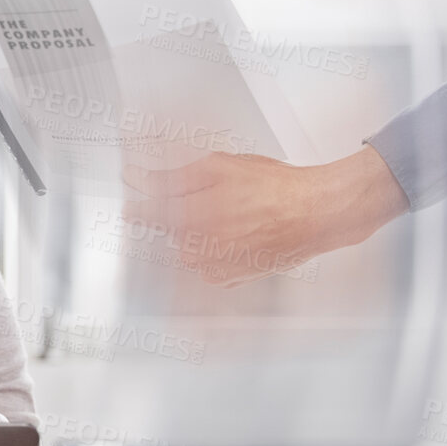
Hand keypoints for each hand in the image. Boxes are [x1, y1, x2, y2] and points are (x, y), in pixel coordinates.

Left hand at [121, 147, 408, 286]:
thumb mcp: (217, 167)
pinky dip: (217, 250)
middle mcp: (195, 248)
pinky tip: (240, 234)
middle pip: (169, 231)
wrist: (316, 213)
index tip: (130, 201)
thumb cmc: (273, 187)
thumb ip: (171, 177)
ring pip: (189, 248)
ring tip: (235, 216)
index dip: (138, 204)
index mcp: (186, 218)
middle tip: (215, 200)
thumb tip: (136, 178)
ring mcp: (211, 266)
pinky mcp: (228, 278)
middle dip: (181, 215)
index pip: (144, 213)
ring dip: (201, 234)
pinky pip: (208, 264)